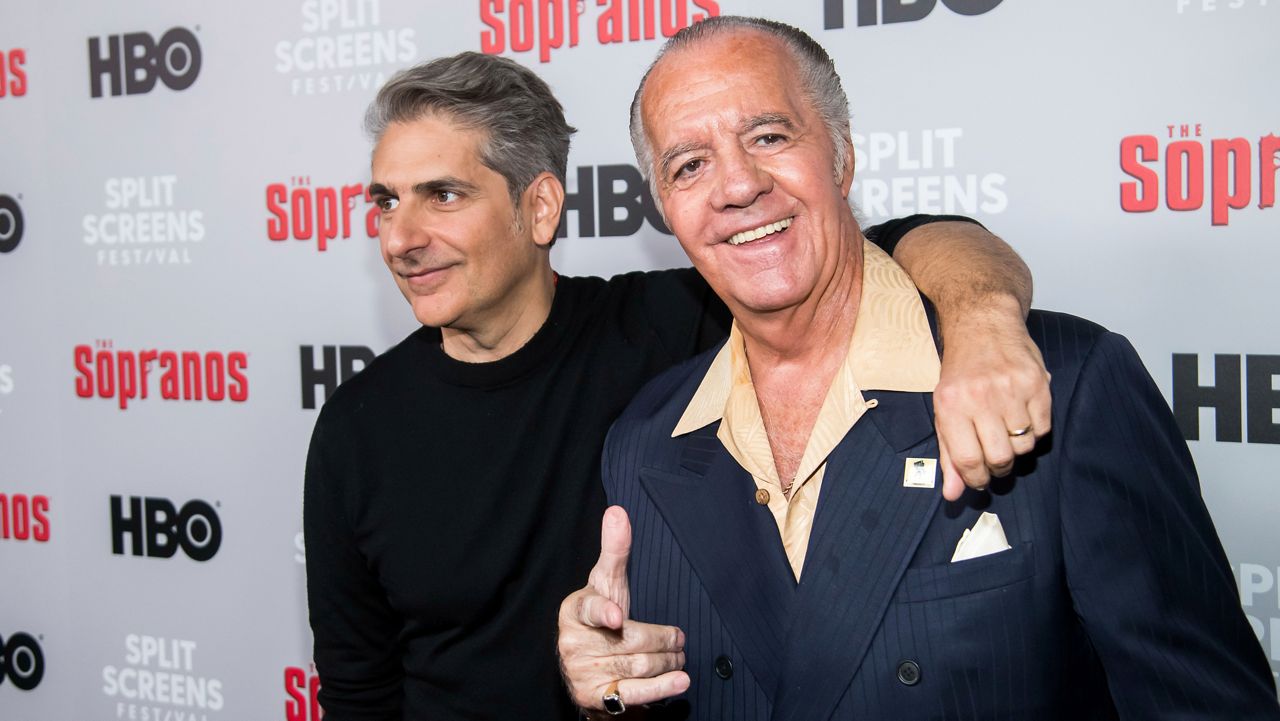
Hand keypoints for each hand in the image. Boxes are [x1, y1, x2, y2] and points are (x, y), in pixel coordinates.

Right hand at [557, 506, 689, 714]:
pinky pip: (634, 693)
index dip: (604, 613)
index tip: (618, 616)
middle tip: (680, 639)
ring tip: (680, 656)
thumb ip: (613, 551)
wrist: (589, 670)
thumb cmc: (604, 616)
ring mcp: (583, 673)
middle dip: (663, 639)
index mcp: (573, 612)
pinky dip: (660, 688)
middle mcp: (573, 644)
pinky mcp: (597, 698)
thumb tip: (617, 510)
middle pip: (629, 640)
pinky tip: (680, 681)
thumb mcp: (607, 584)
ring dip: (668, 660)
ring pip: (637, 665)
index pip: (590, 610)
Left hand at [934, 295, 1051, 499]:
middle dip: (999, 467)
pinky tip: (1021, 415)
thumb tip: (954, 495)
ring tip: (1007, 428)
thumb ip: (949, 455)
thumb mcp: (944, 410)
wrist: (983, 325)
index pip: (968, 461)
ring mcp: (1012, 389)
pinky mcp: (1038, 383)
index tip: (979, 480)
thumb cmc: (961, 373)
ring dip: (1017, 447)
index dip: (976, 480)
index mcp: (951, 405)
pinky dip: (1034, 430)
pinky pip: (1043, 428)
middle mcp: (981, 397)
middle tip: (996, 458)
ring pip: (1024, 446)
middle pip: (1000, 458)